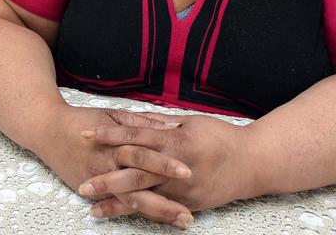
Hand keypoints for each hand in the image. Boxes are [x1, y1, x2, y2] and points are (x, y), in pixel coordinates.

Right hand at [31, 106, 195, 227]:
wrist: (47, 131)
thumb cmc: (83, 120)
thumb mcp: (113, 115)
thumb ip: (143, 123)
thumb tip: (173, 126)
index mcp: (114, 143)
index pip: (143, 155)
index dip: (165, 164)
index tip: (188, 172)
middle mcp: (106, 166)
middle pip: (139, 187)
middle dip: (164, 202)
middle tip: (187, 214)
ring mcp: (98, 182)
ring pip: (130, 202)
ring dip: (156, 213)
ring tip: (180, 221)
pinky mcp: (90, 192)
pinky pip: (117, 205)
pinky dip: (136, 214)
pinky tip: (156, 221)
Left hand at [78, 113, 256, 216]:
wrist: (253, 162)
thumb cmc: (220, 137)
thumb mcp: (188, 123)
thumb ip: (157, 123)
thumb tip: (130, 119)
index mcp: (174, 140)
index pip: (134, 136)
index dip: (108, 135)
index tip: (85, 134)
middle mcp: (175, 166)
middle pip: (134, 172)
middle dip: (107, 179)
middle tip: (82, 185)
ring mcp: (182, 189)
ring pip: (144, 197)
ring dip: (117, 204)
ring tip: (94, 210)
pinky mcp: (188, 204)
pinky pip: (159, 209)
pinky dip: (139, 213)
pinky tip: (122, 216)